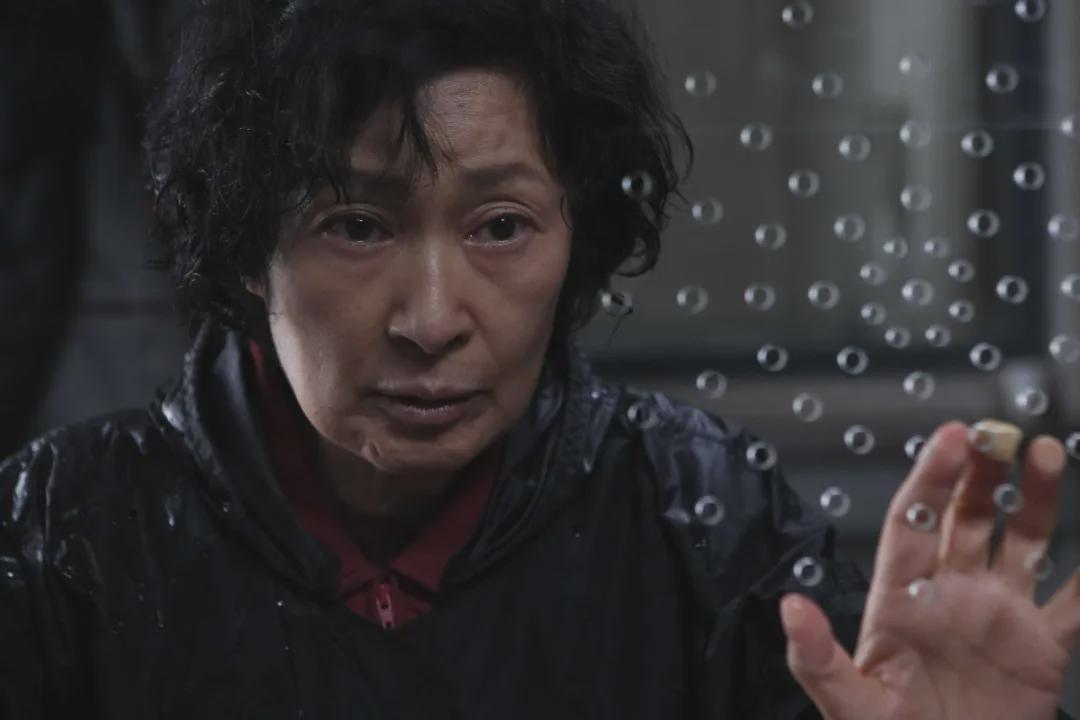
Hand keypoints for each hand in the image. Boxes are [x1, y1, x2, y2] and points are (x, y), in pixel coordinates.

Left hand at [780, 421, 1079, 719]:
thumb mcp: (849, 703)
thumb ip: (818, 658)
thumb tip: (790, 607)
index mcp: (901, 598)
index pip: (913, 521)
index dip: (929, 478)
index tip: (950, 438)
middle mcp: (950, 594)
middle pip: (966, 517)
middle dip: (980, 472)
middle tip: (998, 431)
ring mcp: (999, 615)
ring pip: (1021, 542)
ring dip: (1035, 499)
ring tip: (1047, 453)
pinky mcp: (1042, 647)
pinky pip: (1075, 604)